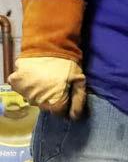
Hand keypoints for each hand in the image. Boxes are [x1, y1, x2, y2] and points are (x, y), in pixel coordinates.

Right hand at [10, 0, 86, 118]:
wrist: (49, 44)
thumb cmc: (68, 63)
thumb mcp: (80, 81)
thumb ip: (78, 101)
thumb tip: (74, 118)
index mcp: (54, 102)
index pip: (60, 112)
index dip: (66, 104)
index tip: (67, 93)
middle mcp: (37, 101)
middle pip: (46, 106)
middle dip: (53, 98)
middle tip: (58, 84)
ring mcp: (24, 92)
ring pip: (33, 98)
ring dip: (40, 92)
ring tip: (47, 79)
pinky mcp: (15, 83)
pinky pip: (21, 89)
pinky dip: (28, 85)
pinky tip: (36, 76)